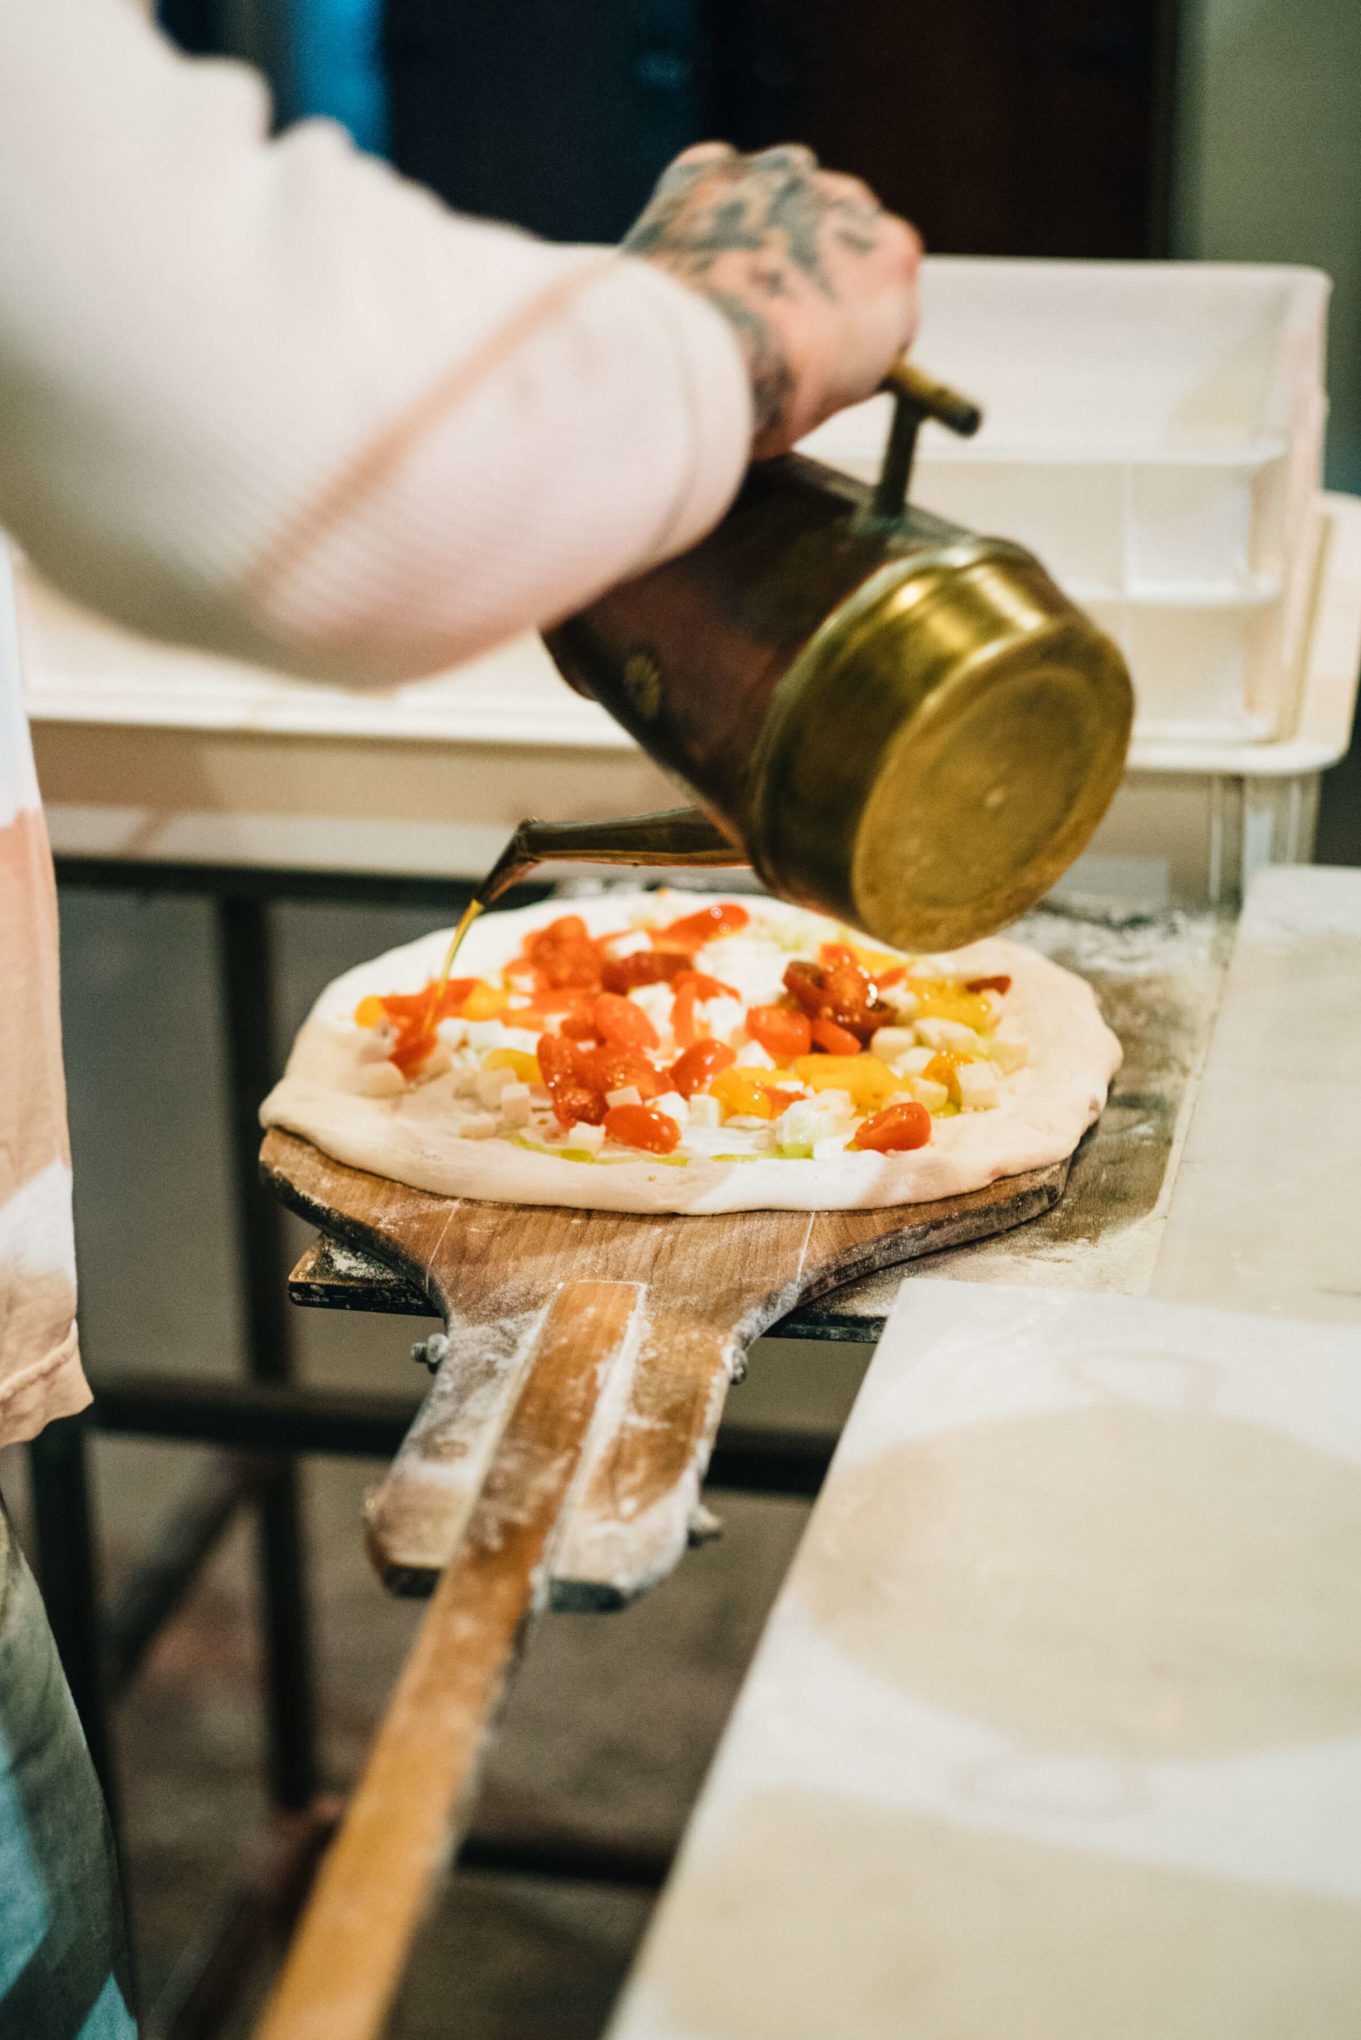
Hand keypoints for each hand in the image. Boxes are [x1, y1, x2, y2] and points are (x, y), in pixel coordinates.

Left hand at [624, 142, 920, 457]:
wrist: (688, 364)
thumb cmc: (767, 394)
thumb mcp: (835, 398)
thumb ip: (847, 357)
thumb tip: (827, 356)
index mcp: (893, 261)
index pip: (887, 284)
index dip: (855, 319)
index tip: (828, 346)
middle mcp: (848, 200)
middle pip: (836, 231)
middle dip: (812, 265)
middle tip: (772, 318)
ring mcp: (779, 177)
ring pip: (779, 199)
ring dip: (763, 232)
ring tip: (725, 291)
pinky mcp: (712, 171)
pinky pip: (717, 187)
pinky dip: (708, 215)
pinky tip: (689, 259)